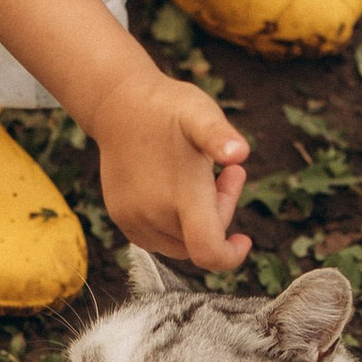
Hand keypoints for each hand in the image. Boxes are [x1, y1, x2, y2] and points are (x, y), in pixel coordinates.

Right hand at [87, 57, 249, 272]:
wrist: (118, 105)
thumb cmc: (166, 108)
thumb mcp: (200, 113)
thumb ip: (219, 135)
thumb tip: (240, 152)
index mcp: (180, 195)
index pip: (207, 251)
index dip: (230, 256)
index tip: (244, 240)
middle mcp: (153, 214)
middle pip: (200, 242)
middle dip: (219, 214)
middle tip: (227, 173)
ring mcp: (133, 219)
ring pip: (180, 243)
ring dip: (197, 220)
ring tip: (201, 177)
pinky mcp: (121, 218)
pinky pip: (158, 239)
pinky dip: (175, 224)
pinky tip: (176, 190)